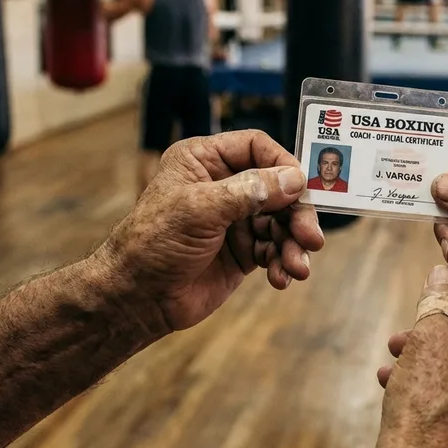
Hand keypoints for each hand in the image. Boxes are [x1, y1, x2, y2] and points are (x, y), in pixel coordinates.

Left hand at [99, 131, 324, 330]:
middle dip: (297, 214)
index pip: (257, 148)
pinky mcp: (242, 251)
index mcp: (204, 161)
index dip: (284, 164)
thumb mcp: (199, 209)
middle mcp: (224, 185)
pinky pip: (275, 249)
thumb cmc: (153, 244)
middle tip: (310, 238)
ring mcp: (235, 219)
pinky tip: (281, 278)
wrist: (136, 299)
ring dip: (294, 244)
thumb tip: (294, 178)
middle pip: (279, 187)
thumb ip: (249, 191)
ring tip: (297, 268)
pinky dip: (283, 262)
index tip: (303, 188)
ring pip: (281, 222)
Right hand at [355, 266, 447, 447]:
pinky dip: (445, 395)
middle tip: (405, 338)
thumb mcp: (429, 338)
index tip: (436, 312)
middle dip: (442, 338)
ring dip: (436, 365)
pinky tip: (404, 393)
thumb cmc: (426, 406)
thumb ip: (441, 300)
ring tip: (396, 366)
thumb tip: (445, 274)